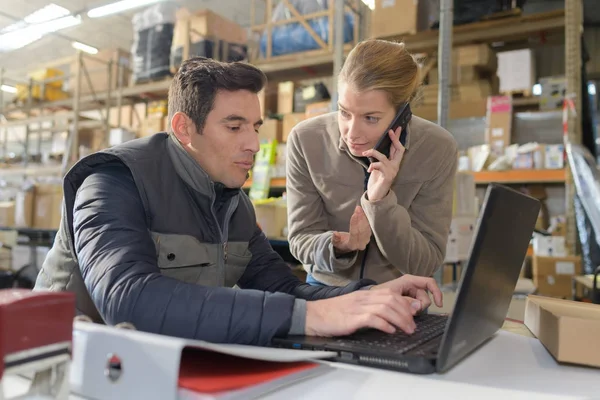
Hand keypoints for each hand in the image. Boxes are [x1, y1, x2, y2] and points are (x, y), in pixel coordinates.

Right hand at [305, 289, 422, 336]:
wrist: (312, 315)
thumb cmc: (332, 313)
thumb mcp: (354, 307)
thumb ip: (371, 309)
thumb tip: (389, 316)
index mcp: (364, 294)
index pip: (391, 294)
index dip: (405, 304)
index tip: (412, 315)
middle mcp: (363, 298)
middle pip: (392, 300)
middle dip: (406, 313)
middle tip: (413, 326)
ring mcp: (357, 307)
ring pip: (386, 308)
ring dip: (400, 320)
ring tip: (407, 330)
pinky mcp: (352, 318)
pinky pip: (373, 318)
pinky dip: (385, 325)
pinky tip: (390, 331)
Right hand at [332, 206, 370, 253]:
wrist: (347, 246)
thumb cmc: (340, 242)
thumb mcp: (335, 242)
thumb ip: (335, 238)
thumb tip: (335, 233)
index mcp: (352, 245)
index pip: (354, 234)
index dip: (354, 224)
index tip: (354, 215)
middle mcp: (361, 244)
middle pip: (362, 230)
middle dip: (360, 218)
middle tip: (358, 209)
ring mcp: (366, 240)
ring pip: (366, 227)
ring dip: (363, 217)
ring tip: (360, 209)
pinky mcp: (368, 235)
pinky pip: (368, 226)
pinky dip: (366, 218)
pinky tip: (363, 212)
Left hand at [362, 127, 404, 201]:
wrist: (376, 195)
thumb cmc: (376, 181)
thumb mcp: (377, 167)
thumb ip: (379, 158)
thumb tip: (376, 147)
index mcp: (393, 163)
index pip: (398, 148)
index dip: (396, 138)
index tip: (395, 128)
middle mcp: (395, 166)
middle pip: (399, 150)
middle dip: (394, 140)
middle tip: (389, 131)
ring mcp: (392, 172)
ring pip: (383, 157)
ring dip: (373, 153)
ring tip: (365, 153)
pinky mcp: (387, 177)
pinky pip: (379, 166)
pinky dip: (373, 165)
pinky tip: (369, 169)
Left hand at [371, 274, 442, 312]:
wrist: (371, 300)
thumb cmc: (380, 293)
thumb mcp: (392, 295)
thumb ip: (405, 301)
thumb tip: (417, 307)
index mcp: (410, 280)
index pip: (429, 283)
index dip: (437, 292)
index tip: (439, 305)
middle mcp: (413, 287)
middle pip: (426, 298)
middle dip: (420, 306)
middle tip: (410, 311)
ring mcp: (411, 296)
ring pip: (421, 306)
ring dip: (415, 311)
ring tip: (403, 311)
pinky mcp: (409, 303)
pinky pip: (416, 309)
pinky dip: (412, 313)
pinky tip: (405, 314)